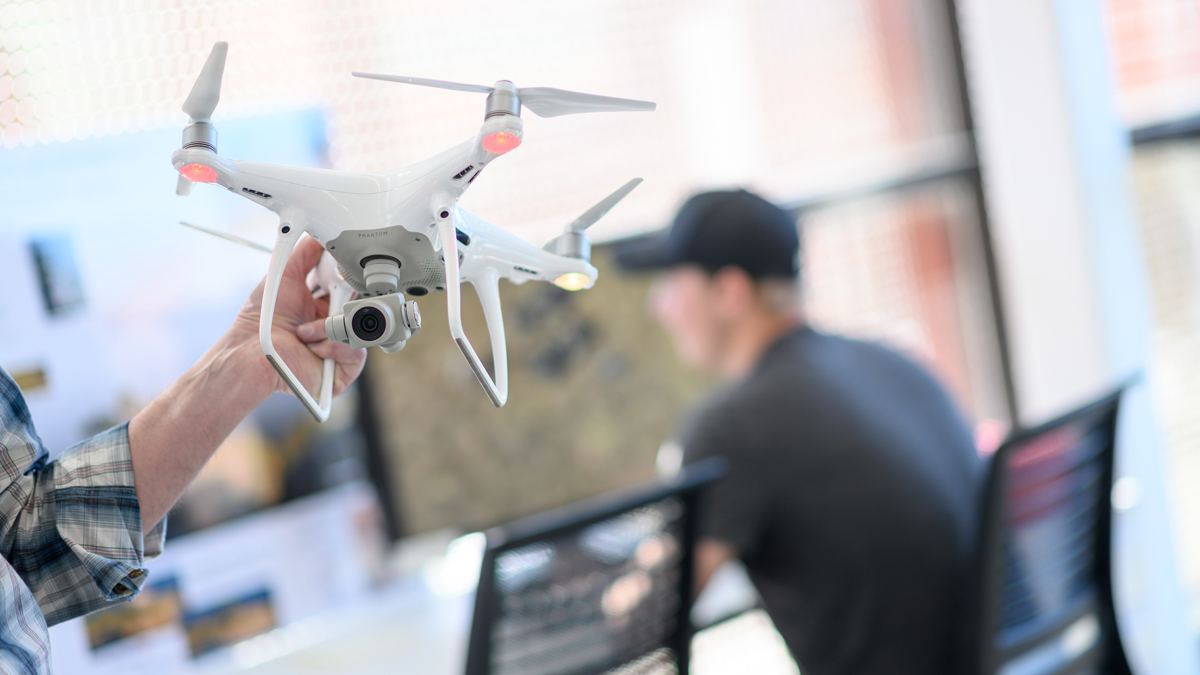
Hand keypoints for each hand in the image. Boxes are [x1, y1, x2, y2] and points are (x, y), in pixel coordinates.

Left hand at [229, 236, 366, 398]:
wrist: (251, 353)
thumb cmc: (260, 320)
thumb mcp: (284, 274)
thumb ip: (305, 253)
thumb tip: (321, 234)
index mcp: (322, 307)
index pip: (348, 289)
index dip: (348, 281)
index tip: (342, 274)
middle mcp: (332, 328)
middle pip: (359, 308)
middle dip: (342, 303)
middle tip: (324, 303)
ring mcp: (338, 349)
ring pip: (359, 329)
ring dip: (328, 327)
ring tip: (305, 332)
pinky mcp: (341, 370)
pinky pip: (356, 353)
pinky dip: (334, 347)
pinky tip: (314, 348)